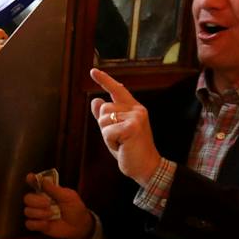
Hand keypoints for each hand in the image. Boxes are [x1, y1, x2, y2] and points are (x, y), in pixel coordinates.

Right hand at [22, 176, 94, 238]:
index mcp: (47, 192)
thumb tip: (43, 179)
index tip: (30, 177)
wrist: (79, 226)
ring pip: (27, 211)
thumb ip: (55, 189)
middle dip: (36, 201)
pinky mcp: (38, 225)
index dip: (31, 180)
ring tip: (51, 215)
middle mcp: (40, 202)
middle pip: (27, 198)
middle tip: (48, 204)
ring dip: (39, 213)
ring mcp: (38, 213)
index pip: (36, 184)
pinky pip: (29, 224)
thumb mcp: (68, 197)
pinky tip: (47, 224)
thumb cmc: (75, 209)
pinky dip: (37, 224)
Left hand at [90, 68, 161, 183]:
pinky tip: (123, 147)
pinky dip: (110, 142)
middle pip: (103, 108)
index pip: (117, 90)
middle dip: (104, 126)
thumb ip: (105, 116)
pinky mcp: (133, 127)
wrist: (146, 167)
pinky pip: (107, 132)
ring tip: (121, 143)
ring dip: (107, 135)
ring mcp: (136, 117)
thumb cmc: (130, 150)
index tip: (92, 71)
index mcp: (134, 108)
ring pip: (103, 119)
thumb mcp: (114, 131)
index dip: (104, 80)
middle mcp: (137, 109)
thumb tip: (95, 100)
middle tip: (119, 138)